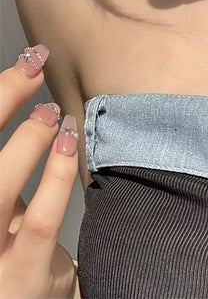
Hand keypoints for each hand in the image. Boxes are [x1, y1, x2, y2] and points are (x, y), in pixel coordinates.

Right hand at [0, 45, 78, 297]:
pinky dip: (54, 177)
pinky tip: (66, 145)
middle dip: (0, 105)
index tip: (22, 63)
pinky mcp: (23, 278)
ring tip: (51, 113)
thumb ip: (8, 175)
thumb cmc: (12, 253)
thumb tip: (36, 110)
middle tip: (31, 72)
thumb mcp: (1, 213)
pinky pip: (39, 222)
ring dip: (26, 142)